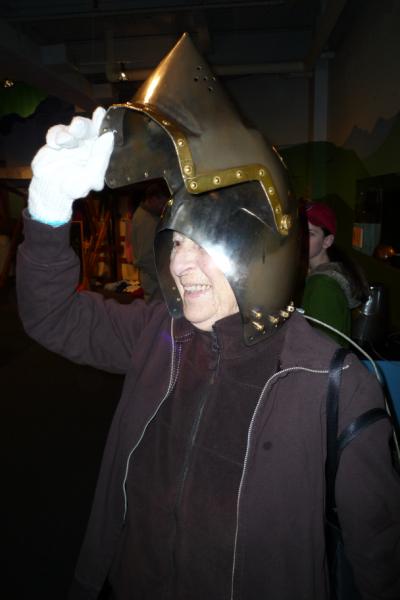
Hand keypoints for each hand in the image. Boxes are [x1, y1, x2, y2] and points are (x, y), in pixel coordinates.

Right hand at [28, 107, 113, 225]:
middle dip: (82, 126)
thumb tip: (108, 137)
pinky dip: (54, 135)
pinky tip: (54, 146)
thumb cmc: (73, 187)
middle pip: (89, 128)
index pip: (105, 137)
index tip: (100, 114)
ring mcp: (73, 143)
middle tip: (75, 127)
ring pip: (73, 127)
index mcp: (100, 154)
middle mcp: (88, 146)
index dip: (104, 123)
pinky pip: (57, 131)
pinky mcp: (57, 141)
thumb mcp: (90, 178)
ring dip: (67, 132)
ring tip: (61, 143)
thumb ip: (101, 158)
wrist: (49, 191)